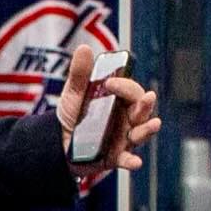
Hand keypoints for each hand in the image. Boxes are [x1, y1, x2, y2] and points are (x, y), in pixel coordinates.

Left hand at [55, 43, 161, 172]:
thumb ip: (80, 74)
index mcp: (121, 101)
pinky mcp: (116, 157)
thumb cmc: (73, 116)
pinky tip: (135, 162)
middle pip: (142, 111)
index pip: (132, 91)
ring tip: (153, 124)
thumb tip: (84, 48)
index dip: (125, 86)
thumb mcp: (74, 95)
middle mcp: (128, 119)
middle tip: (145, 99)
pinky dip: (132, 161)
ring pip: (141, 133)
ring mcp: (124, 138)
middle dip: (144, 106)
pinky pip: (127, 160)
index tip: (110, 83)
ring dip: (148, 130)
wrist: (57, 144)